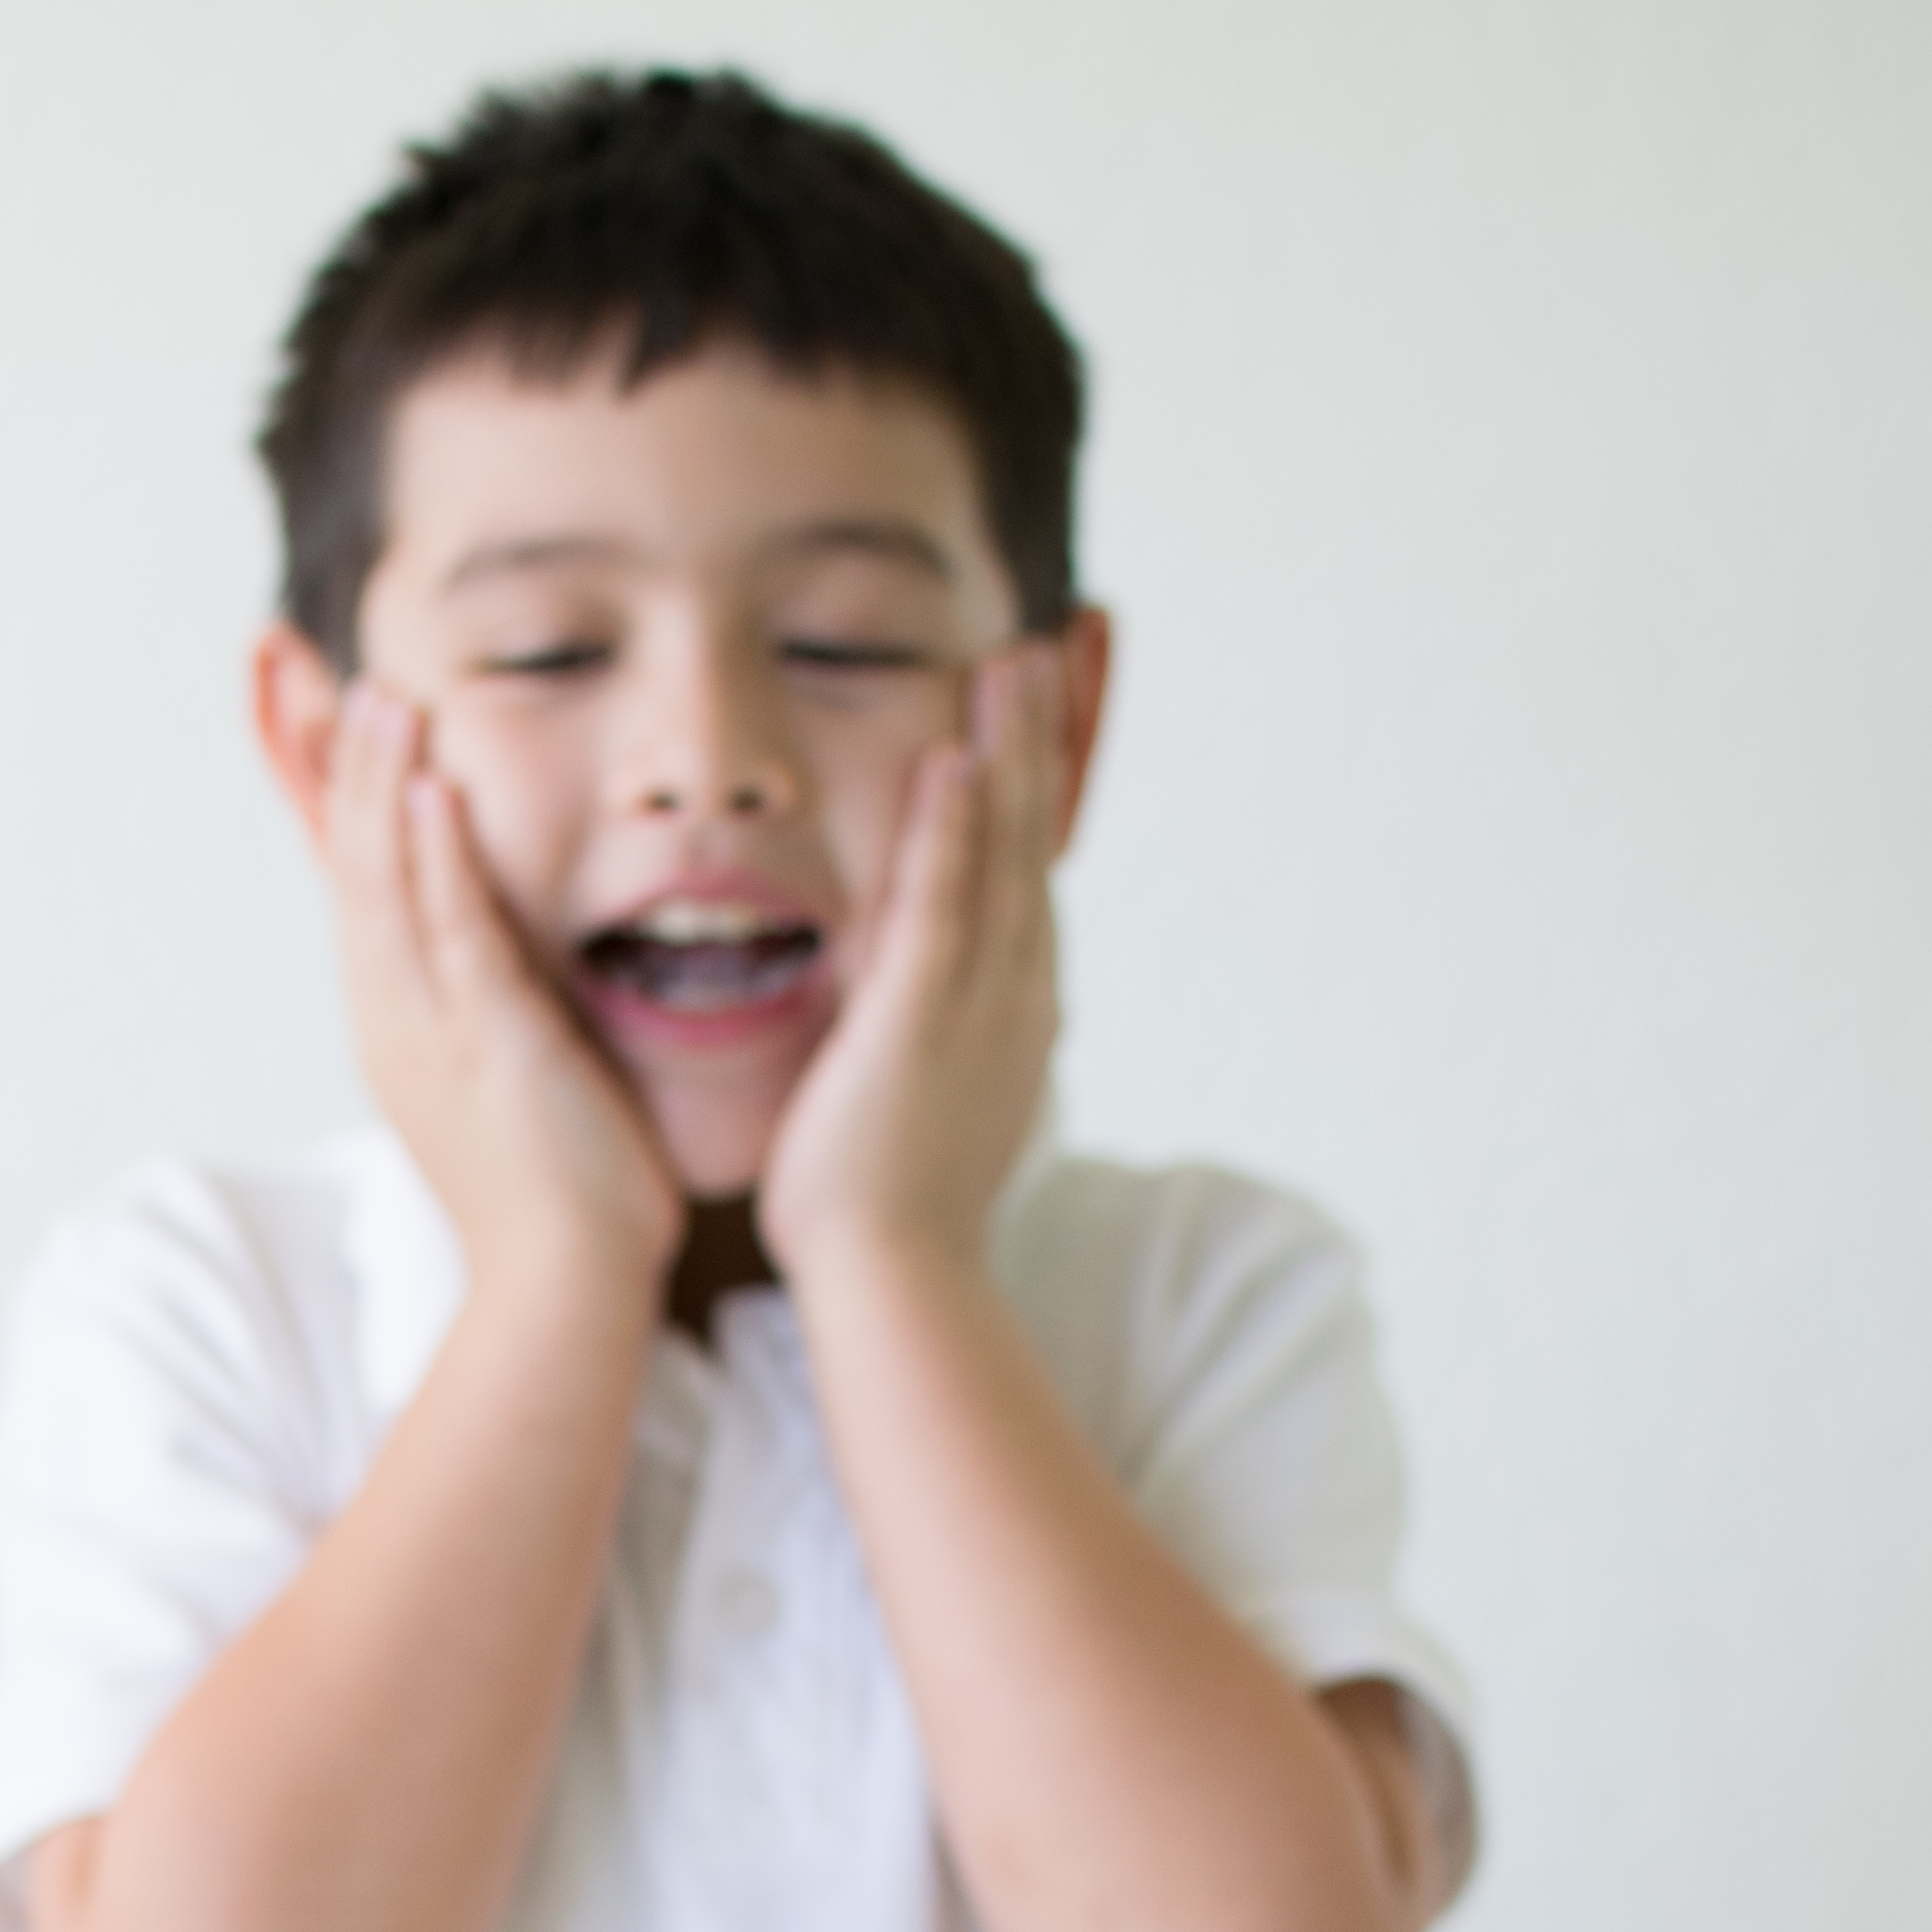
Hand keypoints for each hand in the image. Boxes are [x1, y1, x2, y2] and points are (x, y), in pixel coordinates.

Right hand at [325, 684, 682, 1293]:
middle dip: (333, 762)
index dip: (336, 794)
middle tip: (320, 670)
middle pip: (345, 863)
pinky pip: (449, 931)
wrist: (562, 1286)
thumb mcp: (511, 1078)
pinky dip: (436, 856)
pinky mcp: (483, 1042)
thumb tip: (515, 968)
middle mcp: (391, 1016)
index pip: (354, 882)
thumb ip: (501, 1009)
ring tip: (384, 695)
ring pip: (384, 882)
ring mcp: (428, 1029)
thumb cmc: (560, 1196)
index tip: (329, 713)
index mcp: (397, 1021)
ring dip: (383, 782)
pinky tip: (434, 786)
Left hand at [758, 640, 1063, 1290]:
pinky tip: (954, 756)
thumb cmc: (889, 1213)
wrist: (894, 1277)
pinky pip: (944, 905)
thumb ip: (931, 1047)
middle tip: (1043, 654)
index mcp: (1013, 1014)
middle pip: (1034, 847)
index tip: (1036, 722)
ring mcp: (977, 1007)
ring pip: (1003, 857)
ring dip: (1008, 754)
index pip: (1029, 882)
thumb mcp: (927, 1105)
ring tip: (1011, 662)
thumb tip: (923, 1026)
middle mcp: (1014, 998)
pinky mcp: (923, 1022)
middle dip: (1039, 747)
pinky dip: (953, 830)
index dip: (1036, 797)